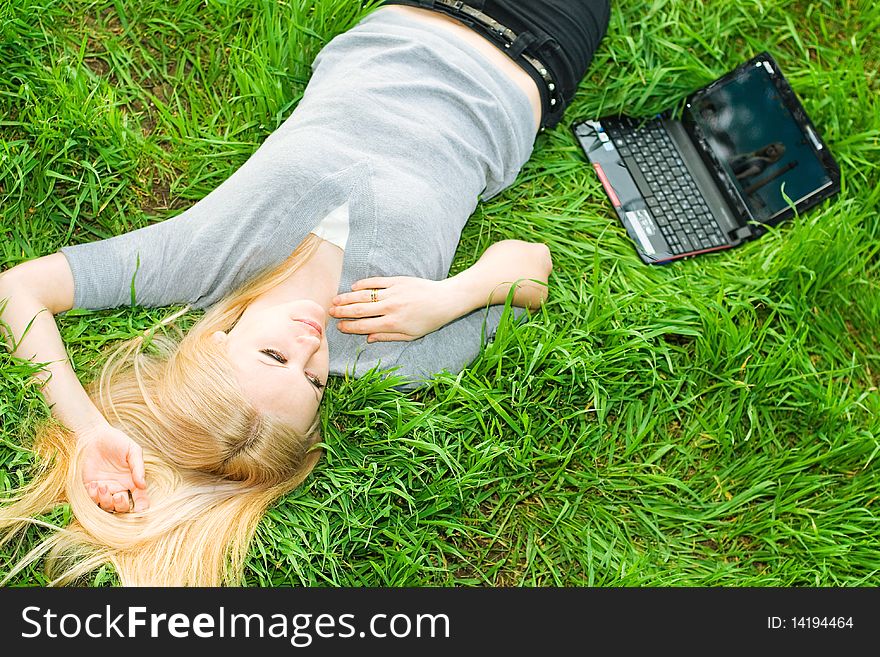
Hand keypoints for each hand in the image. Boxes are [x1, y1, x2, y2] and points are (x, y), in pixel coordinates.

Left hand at [77, 422, 148, 512]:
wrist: (94, 435)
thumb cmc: (116, 441)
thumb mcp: (132, 450)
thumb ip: (138, 467)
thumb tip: (143, 485)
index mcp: (132, 481)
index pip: (140, 498)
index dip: (142, 507)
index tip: (141, 510)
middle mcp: (119, 487)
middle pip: (122, 507)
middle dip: (121, 506)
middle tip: (119, 496)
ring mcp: (104, 489)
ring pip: (107, 507)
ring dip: (106, 501)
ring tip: (103, 486)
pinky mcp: (89, 487)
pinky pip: (92, 500)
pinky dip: (93, 496)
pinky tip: (94, 483)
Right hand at [329, 276, 462, 341]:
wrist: (445, 300)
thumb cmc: (429, 321)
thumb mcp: (410, 335)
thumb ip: (388, 336)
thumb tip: (368, 338)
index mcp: (393, 324)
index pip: (364, 326)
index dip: (349, 326)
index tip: (339, 326)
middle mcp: (390, 308)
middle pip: (360, 310)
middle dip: (343, 311)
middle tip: (330, 312)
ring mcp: (393, 293)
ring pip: (364, 295)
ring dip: (348, 297)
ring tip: (336, 300)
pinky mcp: (397, 281)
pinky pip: (376, 282)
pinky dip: (363, 284)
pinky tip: (353, 287)